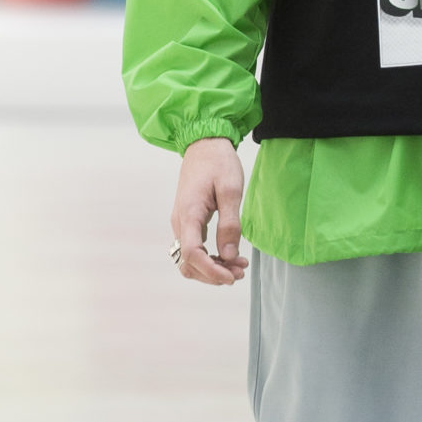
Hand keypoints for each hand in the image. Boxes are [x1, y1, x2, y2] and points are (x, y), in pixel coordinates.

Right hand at [171, 138, 247, 285]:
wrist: (204, 145)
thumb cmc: (218, 163)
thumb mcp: (231, 190)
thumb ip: (230, 224)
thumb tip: (229, 255)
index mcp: (189, 214)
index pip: (192, 254)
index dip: (211, 270)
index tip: (231, 276)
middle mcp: (180, 222)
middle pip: (188, 263)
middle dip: (213, 274)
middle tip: (240, 272)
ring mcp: (182, 223)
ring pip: (189, 259)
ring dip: (212, 268)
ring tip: (238, 267)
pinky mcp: (188, 222)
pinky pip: (194, 249)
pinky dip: (210, 258)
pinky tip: (230, 256)